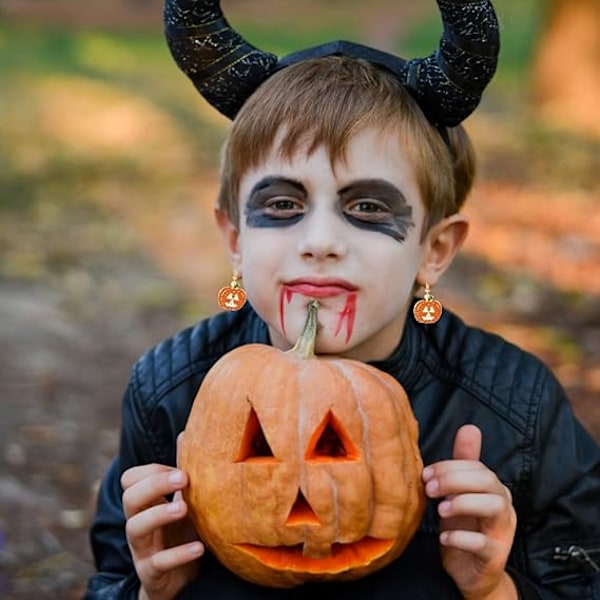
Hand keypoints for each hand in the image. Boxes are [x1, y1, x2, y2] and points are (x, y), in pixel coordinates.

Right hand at [122, 434, 201, 599]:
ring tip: (184, 508)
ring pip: (135, 528)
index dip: (152, 471)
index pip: (131, 479)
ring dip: (159, 514)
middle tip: (183, 478)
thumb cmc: (179, 532)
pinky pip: (157, 563)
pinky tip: (199, 548)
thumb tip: (187, 433)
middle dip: (154, 485)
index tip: (180, 469)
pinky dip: (177, 555)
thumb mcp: (182, 500)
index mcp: (145, 504)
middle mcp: (138, 523)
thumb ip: (182, 472)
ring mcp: (142, 549)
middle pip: (129, 498)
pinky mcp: (151, 573)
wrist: (178, 580)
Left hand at [422, 424, 517, 599]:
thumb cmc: (464, 526)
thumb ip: (463, 462)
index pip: (477, 467)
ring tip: (440, 510)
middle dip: (454, 480)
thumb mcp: (460, 493)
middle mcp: (503, 506)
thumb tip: (469, 427)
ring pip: (493, 506)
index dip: (450, 467)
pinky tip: (444, 536)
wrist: (472, 573)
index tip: (425, 474)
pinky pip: (483, 543)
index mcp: (494, 488)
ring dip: (462, 503)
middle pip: (487, 481)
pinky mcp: (494, 556)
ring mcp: (502, 532)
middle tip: (429, 489)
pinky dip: (461, 537)